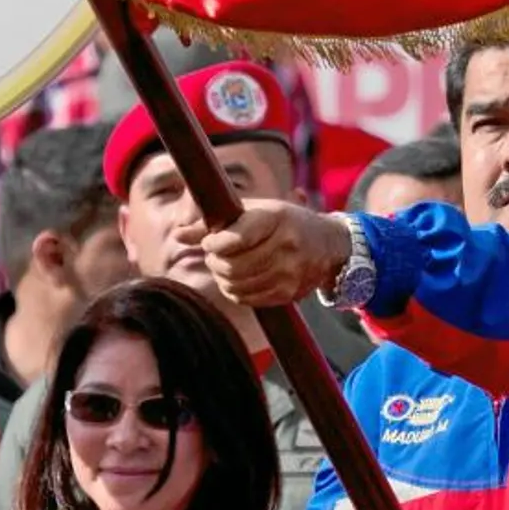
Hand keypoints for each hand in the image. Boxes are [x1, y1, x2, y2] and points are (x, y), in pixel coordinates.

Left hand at [201, 200, 352, 307]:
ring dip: (222, 277)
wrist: (329, 245)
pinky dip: (235, 291)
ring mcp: (289, 273)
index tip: (210, 241)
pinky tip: (238, 278)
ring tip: (225, 266)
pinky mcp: (288, 294)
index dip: (214, 243)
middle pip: (232, 266)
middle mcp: (286, 246)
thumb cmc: (284, 222)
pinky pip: (247, 299)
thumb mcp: (255, 211)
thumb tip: (179, 234)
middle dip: (214, 262)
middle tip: (214, 255)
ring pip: (237, 285)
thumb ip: (214, 222)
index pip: (236, 239)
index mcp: (277, 218)